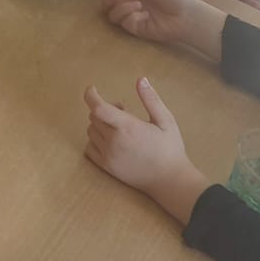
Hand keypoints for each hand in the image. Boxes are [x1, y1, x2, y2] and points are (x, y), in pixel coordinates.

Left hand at [84, 78, 209, 221]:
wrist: (169, 180)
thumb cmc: (170, 149)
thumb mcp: (166, 120)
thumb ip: (151, 99)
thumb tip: (140, 79)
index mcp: (128, 127)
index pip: (98, 108)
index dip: (91, 95)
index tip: (92, 89)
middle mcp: (114, 141)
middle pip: (94, 117)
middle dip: (104, 109)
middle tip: (122, 110)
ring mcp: (108, 156)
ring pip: (91, 131)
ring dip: (100, 124)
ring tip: (119, 126)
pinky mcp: (106, 167)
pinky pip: (89, 148)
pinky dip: (95, 140)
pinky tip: (110, 140)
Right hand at [95, 0, 223, 58]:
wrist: (184, 15)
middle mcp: (131, 3)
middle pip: (108, 4)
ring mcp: (132, 17)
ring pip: (113, 15)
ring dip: (122, 8)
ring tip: (137, 5)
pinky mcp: (136, 29)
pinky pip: (125, 23)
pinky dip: (132, 17)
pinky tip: (145, 16)